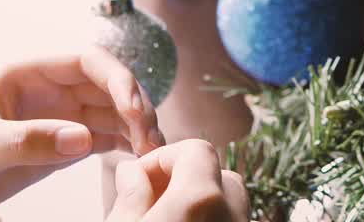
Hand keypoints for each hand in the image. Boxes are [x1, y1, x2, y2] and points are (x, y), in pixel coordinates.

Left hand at [0, 46, 166, 221]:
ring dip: (137, 128)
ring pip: (113, 114)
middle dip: (136, 107)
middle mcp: (49, 92)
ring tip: (154, 153)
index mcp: (28, 74)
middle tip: (151, 140)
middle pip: (109, 87)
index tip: (135, 108)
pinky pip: (104, 139)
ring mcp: (58, 120)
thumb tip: (82, 138)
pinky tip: (140, 158)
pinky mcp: (60, 149)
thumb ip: (28, 141)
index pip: (87, 62)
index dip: (118, 78)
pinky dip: (126, 146)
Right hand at [107, 140, 247, 221]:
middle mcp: (231, 213)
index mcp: (200, 198)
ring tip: (168, 216)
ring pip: (231, 201)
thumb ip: (130, 194)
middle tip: (153, 201)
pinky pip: (234, 221)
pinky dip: (215, 218)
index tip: (141, 179)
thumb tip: (132, 173)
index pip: (197, 149)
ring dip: (202, 201)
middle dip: (186, 180)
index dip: (165, 157)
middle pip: (219, 174)